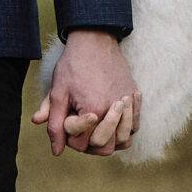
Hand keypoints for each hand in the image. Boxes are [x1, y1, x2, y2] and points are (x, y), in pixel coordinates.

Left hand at [32, 31, 139, 157]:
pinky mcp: (135, 96)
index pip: (82, 144)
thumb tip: (56, 151)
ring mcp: (128, 104)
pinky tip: (113, 120)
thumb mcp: (58, 94)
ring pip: (124, 140)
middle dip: (91, 145)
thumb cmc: (73, 66)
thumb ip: (55, 125)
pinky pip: (135, 125)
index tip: (67, 121)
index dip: (71, 138)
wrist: (94, 40)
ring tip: (97, 128)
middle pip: (106, 148)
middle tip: (82, 132)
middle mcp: (114, 110)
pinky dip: (125, 128)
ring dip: (110, 139)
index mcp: (93, 110)